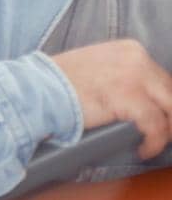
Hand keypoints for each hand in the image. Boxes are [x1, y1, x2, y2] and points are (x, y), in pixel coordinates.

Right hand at [52, 39, 171, 158]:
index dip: (164, 102)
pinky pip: (156, 126)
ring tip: (154, 143)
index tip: (162, 117)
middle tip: (162, 133)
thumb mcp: (99, 65)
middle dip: (168, 116)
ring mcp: (135, 77)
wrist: (40, 88)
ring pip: (169, 110)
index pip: (162, 78)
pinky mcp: (130, 98)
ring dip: (165, 131)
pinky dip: (154, 142)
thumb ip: (122, 72)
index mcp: (130, 49)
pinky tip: (143, 149)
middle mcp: (137, 59)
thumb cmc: (61, 81)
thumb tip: (142, 95)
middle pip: (169, 93)